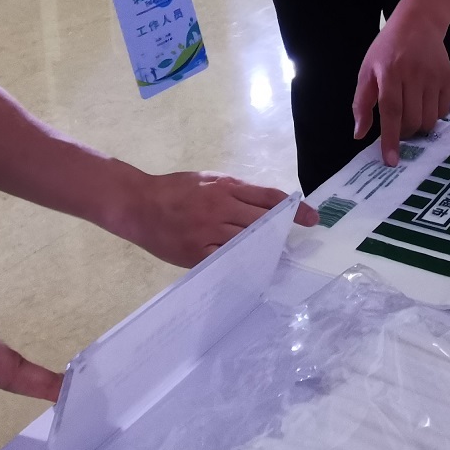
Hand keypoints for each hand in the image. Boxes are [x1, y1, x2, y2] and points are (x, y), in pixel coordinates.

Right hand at [110, 167, 316, 265]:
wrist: (138, 204)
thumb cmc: (174, 189)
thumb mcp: (207, 180)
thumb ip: (234, 191)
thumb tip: (263, 204)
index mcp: (225, 187)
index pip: (268, 198)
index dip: (293, 208)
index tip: (312, 217)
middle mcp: (221, 208)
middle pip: (262, 223)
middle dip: (284, 232)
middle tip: (298, 242)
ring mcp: (209, 233)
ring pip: (248, 244)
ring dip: (266, 251)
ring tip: (279, 257)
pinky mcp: (196, 254)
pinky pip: (225, 261)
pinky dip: (241, 264)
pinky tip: (252, 269)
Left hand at [352, 10, 449, 165]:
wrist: (418, 23)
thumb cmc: (386, 49)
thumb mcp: (367, 71)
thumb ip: (362, 104)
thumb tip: (360, 134)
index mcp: (390, 72)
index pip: (391, 111)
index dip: (391, 138)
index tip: (391, 160)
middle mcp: (414, 74)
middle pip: (412, 119)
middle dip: (405, 134)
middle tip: (399, 130)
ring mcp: (434, 76)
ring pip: (430, 119)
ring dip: (420, 127)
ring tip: (411, 117)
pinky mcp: (448, 78)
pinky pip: (444, 110)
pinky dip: (434, 116)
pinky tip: (424, 106)